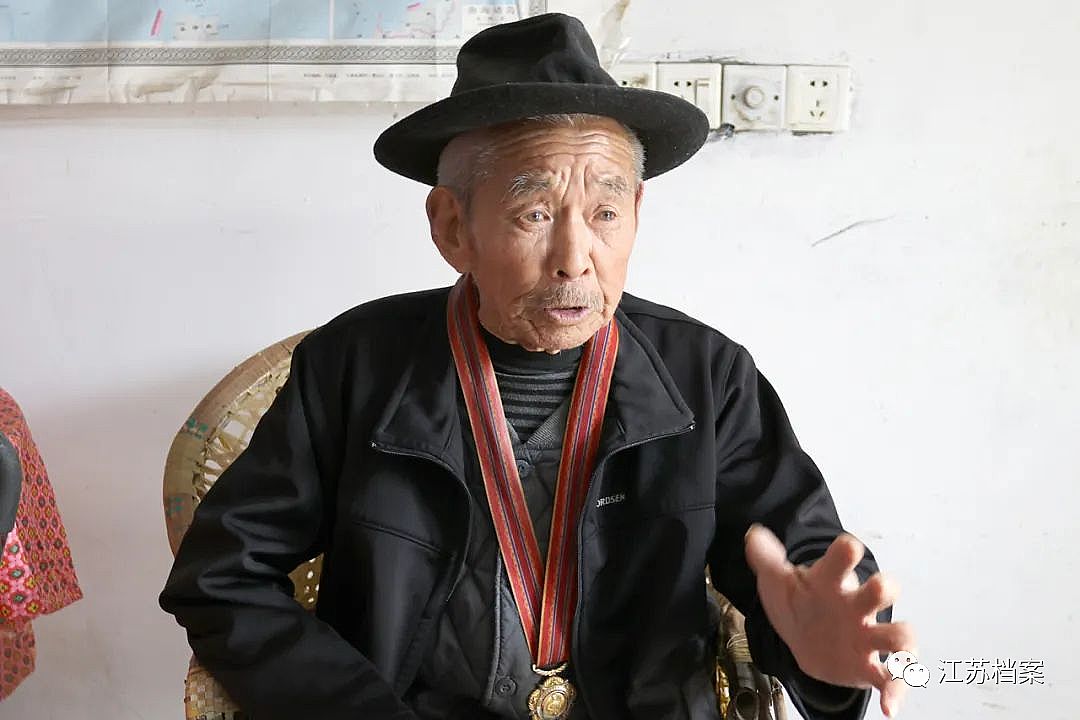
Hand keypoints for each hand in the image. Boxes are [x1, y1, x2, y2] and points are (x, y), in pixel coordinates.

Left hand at [744, 524, 915, 717]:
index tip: (850, 548)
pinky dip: (895, 692)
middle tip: (878, 587)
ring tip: (897, 656)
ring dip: (901, 640)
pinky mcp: (867, 666)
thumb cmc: (799, 602)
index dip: (847, 551)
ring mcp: (865, 636)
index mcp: (832, 581)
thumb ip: (766, 558)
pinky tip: (889, 707)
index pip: (844, 559)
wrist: (802, 637)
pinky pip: (890, 679)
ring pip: (897, 637)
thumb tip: (753, 535)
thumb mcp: (777, 581)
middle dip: (883, 588)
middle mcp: (855, 606)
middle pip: (881, 591)